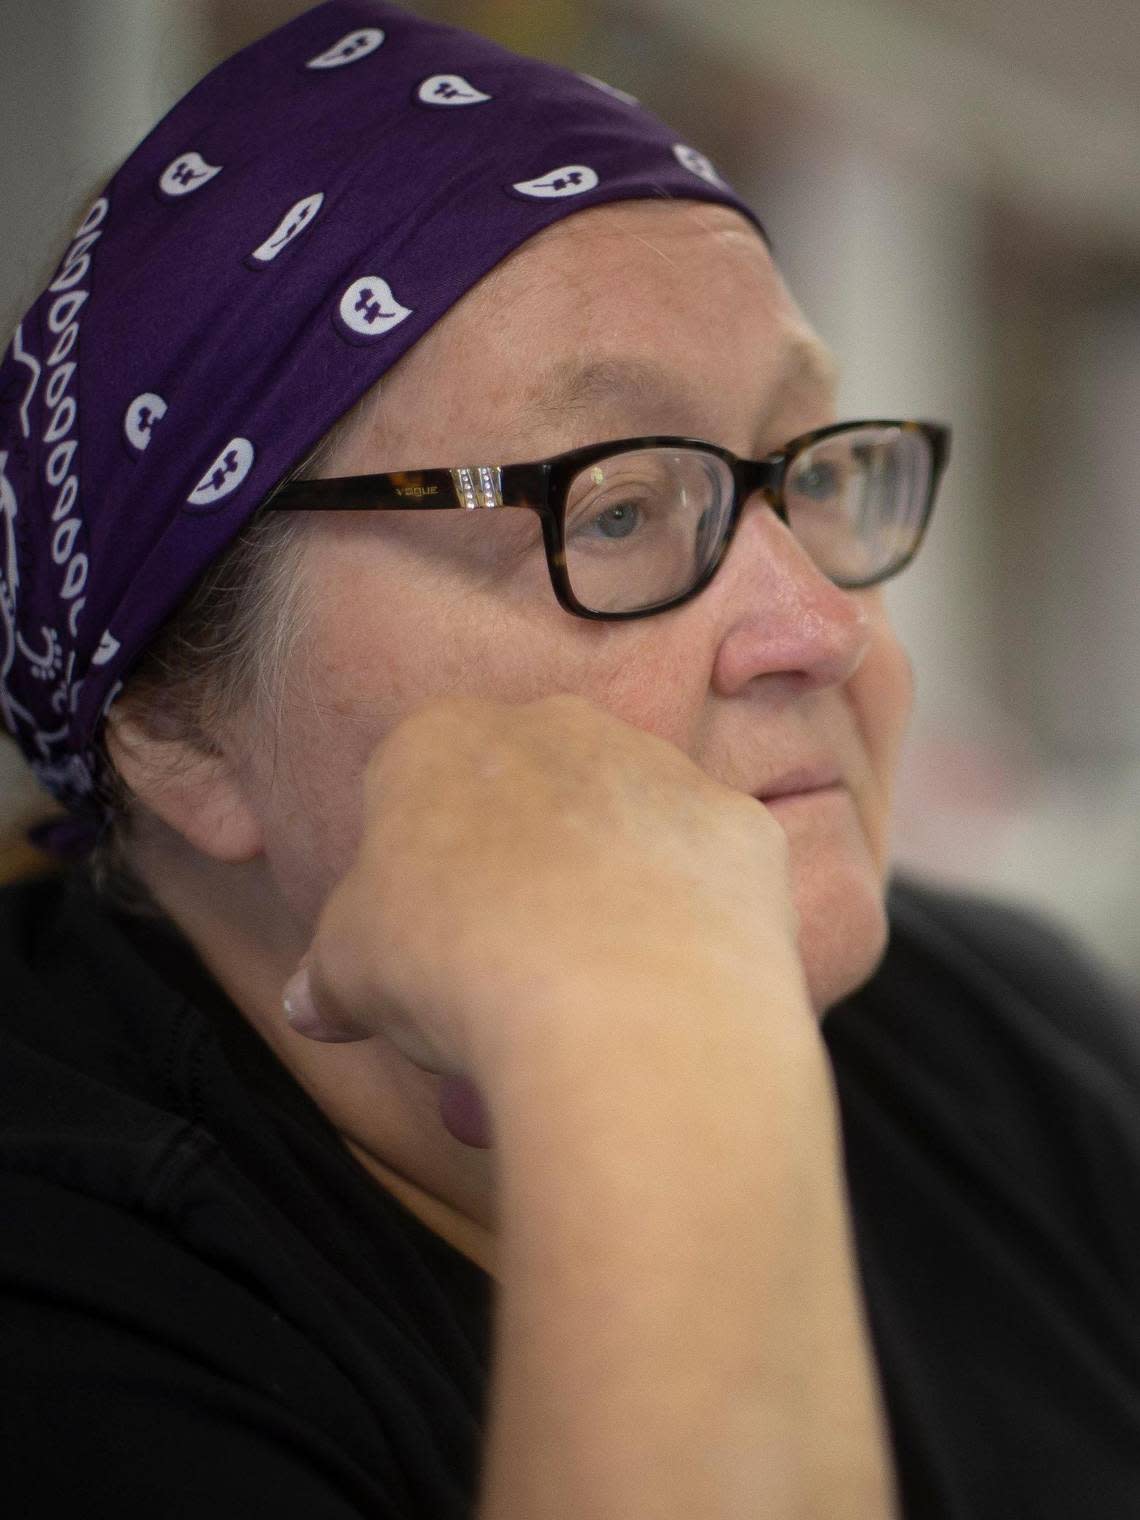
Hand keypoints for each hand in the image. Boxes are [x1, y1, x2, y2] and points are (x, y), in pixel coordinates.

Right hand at [285, 694, 805, 1104]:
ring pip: (620, 826)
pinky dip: (686, 919)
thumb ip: (330, 973)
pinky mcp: (736, 824)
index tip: (422, 942)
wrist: (616, 998)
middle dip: (515, 868)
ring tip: (591, 992)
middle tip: (506, 968)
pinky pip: (703, 870)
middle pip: (526, 796)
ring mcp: (656, 768)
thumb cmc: (457, 965)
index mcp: (440, 739)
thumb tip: (309, 1003)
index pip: (414, 787)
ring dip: (605, 889)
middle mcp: (556, 725)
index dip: (413, 870)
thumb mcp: (351, 974)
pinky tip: (666, 982)